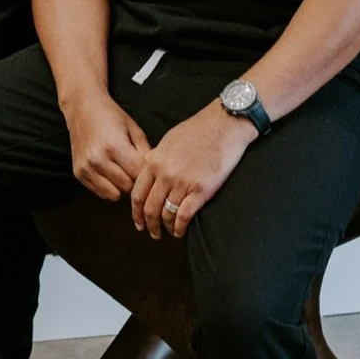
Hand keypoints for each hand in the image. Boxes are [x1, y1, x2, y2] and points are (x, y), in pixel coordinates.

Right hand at [65, 93, 149, 200]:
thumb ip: (146, 152)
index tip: (150, 169)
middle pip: (127, 186)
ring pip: (114, 195)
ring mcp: (86, 168)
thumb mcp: (134, 129)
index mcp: (114, 146)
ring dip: (122, 187)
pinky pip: (101, 193)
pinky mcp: (78, 174)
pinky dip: (109, 187)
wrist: (82, 108)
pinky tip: (111, 173)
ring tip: (123, 172)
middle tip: (136, 170)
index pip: (138, 173)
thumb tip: (156, 174)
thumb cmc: (111, 116)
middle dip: (135, 181)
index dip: (147, 173)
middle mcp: (98, 159)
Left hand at [130, 102, 255, 239]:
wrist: (224, 125)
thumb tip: (148, 169)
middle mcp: (165, 174)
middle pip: (149, 208)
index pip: (137, 193)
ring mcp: (183, 183)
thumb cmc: (198, 129)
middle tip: (152, 233)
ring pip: (166, 214)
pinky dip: (180, 227)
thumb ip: (156, 157)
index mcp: (155, 161)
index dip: (136, 212)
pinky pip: (184, 215)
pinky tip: (180, 231)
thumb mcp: (169, 140)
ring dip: (165, 227)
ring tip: (168, 233)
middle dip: (149, 224)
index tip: (138, 221)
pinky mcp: (201, 190)